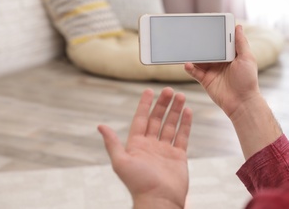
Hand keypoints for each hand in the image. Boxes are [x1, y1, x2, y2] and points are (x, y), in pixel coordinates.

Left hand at [98, 87, 191, 208]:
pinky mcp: (178, 156)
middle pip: (157, 119)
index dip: (145, 104)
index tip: (149, 91)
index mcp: (136, 144)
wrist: (159, 201)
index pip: (141, 119)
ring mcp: (165, 150)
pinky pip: (182, 136)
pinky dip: (186, 123)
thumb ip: (112, 142)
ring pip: (171, 125)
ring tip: (181, 96)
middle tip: (169, 90)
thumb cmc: (138, 184)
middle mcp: (150, 145)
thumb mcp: (121, 161)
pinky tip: (188, 111)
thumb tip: (100, 126)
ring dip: (176, 110)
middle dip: (163, 104)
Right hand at [185, 25, 280, 158]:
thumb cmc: (247, 81)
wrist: (241, 103)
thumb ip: (241, 43)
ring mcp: (212, 70)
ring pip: (199, 60)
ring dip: (193, 55)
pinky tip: (187, 63)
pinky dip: (189, 67)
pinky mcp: (205, 80)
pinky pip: (195, 72)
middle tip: (192, 34)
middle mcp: (220, 62)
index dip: (216, 34)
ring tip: (186, 48)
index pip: (221, 41)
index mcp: (231, 55)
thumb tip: (238, 26)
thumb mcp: (247, 58)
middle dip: (201, 43)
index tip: (208, 25)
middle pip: (208, 50)